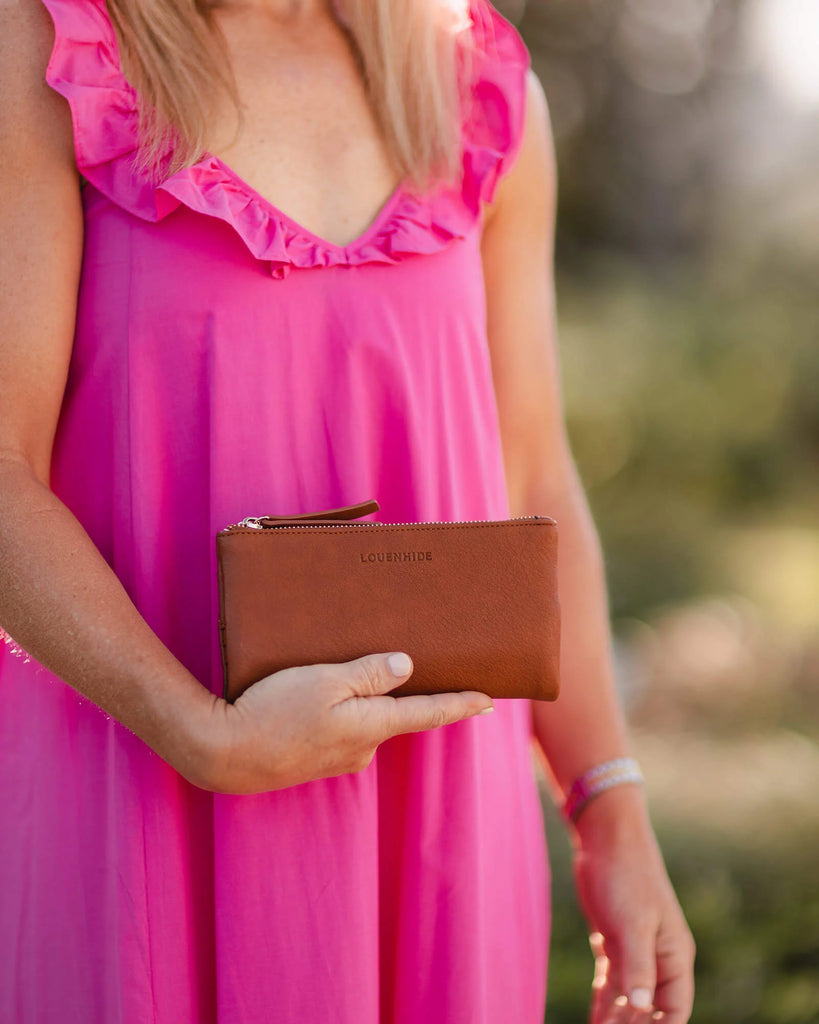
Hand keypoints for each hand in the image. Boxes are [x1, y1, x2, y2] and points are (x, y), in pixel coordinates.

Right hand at [184, 651, 492, 793]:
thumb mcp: (324, 681)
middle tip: (415, 664)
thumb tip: (408, 667)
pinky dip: (343, 712)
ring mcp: (338, 757)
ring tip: (355, 672)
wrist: (224, 754)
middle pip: (396, 714)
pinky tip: (322, 696)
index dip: (460, 704)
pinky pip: (342, 729)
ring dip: (366, 700)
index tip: (489, 699)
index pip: (428, 712)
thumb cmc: (273, 711)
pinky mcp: (315, 759)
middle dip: (404, 693)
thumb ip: (368, 674)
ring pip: (365, 720)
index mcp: (372, 725)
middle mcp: (362, 747)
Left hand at [570, 787, 695, 1023]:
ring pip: (629, 1001)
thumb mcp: (633, 922)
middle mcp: (658, 959)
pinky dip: (603, 1005)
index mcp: (675, 956)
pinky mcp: (613, 944)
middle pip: (650, 1011)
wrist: (606, 839)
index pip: (674, 1011)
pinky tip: (593, 1022)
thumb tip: (644, 1009)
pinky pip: (611, 985)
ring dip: (616, 1022)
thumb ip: (639, 965)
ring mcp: (635, 952)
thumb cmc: (627, 875)